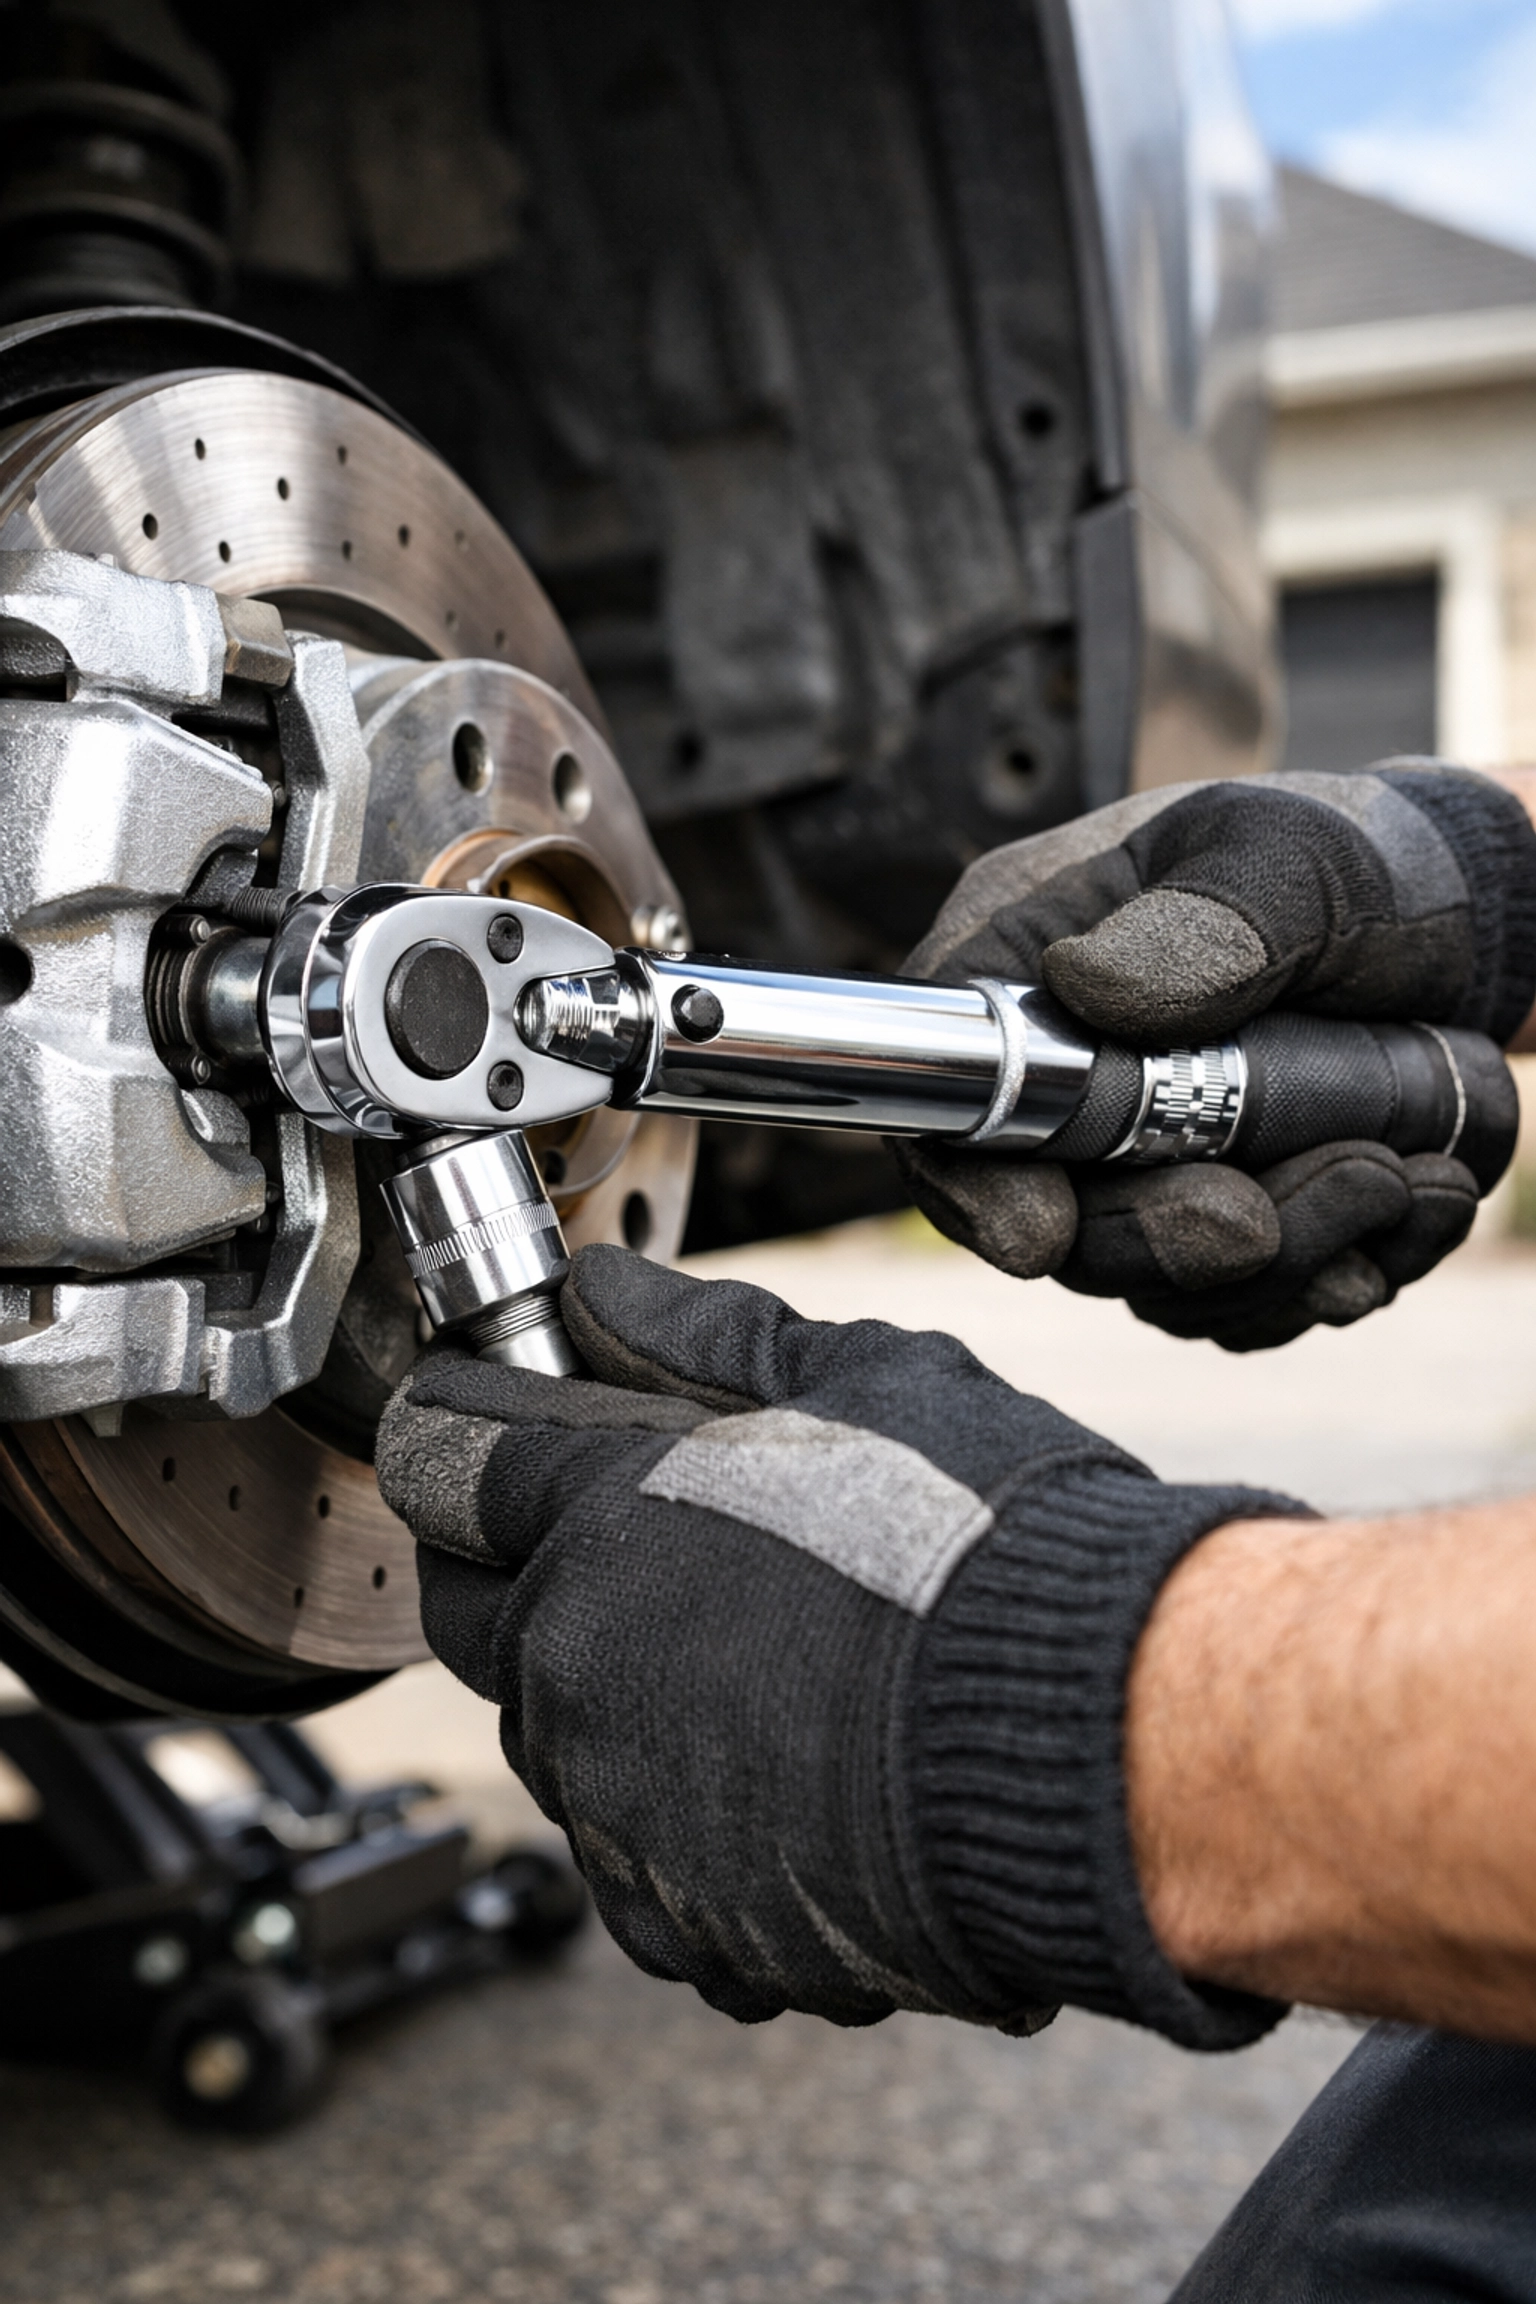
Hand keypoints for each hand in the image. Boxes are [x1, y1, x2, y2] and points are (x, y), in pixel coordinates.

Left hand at [377, 1244, 1297, 2045]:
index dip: (456, 1424)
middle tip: (602, 1534)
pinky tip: (764, 1771)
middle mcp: (577, 1668)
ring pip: (551, 1738)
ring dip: (603, 1692)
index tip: (470, 1416)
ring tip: (732, 1658)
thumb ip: (706, 1337)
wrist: (1102, 1742)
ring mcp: (619, 1807)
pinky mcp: (681, 1919)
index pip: (446, 1457)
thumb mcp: (860, 1381)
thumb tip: (607, 1291)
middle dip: (505, 1563)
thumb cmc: (990, 1545)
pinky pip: (628, 1863)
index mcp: (598, 1519)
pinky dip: (669, 1816)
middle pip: (470, 1609)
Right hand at [896, 766, 1535, 1348]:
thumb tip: (1092, 989)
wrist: (1465, 930)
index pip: (948, 1096)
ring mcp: (1141, 1171)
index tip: (1042, 1231)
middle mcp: (1064, 1084)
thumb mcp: (1293, 857)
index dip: (973, 1183)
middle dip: (1168, 1236)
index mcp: (1031, 966)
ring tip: (1408, 1174)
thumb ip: (1208, 919)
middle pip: (1061, 1224)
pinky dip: (1340, 1276)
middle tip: (1265, 1221)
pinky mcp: (1223, 1223)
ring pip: (1167, 1285)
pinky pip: (1252, 1306)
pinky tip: (1420, 1199)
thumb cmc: (1359, 864)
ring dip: (1292, 1260)